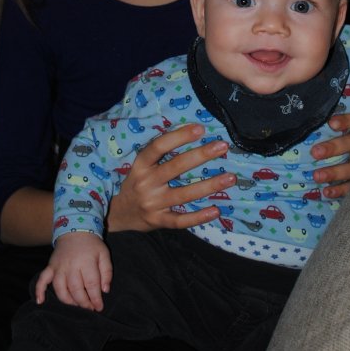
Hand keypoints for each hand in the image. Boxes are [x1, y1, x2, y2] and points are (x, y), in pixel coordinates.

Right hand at [35, 233, 111, 310]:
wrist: (75, 230)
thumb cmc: (92, 245)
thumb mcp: (104, 254)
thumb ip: (107, 272)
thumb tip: (105, 290)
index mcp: (86, 262)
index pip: (91, 285)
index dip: (96, 298)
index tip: (99, 307)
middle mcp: (71, 265)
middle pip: (76, 289)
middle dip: (83, 302)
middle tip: (89, 308)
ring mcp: (58, 267)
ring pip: (60, 289)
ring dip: (68, 301)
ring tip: (76, 305)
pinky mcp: (50, 267)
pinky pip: (42, 279)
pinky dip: (39, 290)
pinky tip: (40, 301)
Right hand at [107, 124, 234, 232]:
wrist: (119, 213)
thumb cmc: (137, 183)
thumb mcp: (142, 166)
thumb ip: (160, 155)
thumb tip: (191, 134)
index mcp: (140, 165)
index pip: (159, 146)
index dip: (179, 136)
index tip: (200, 129)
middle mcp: (145, 183)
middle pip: (175, 167)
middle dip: (201, 155)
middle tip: (223, 146)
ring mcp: (152, 203)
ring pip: (184, 194)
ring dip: (209, 186)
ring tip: (230, 178)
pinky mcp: (158, 221)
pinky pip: (181, 220)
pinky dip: (198, 216)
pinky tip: (216, 210)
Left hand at [309, 109, 349, 199]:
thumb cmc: (345, 138)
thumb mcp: (345, 129)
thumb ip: (330, 126)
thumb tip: (305, 120)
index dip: (347, 120)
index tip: (331, 123)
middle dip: (334, 147)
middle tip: (315, 152)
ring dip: (335, 172)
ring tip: (317, 176)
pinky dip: (340, 190)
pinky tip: (326, 192)